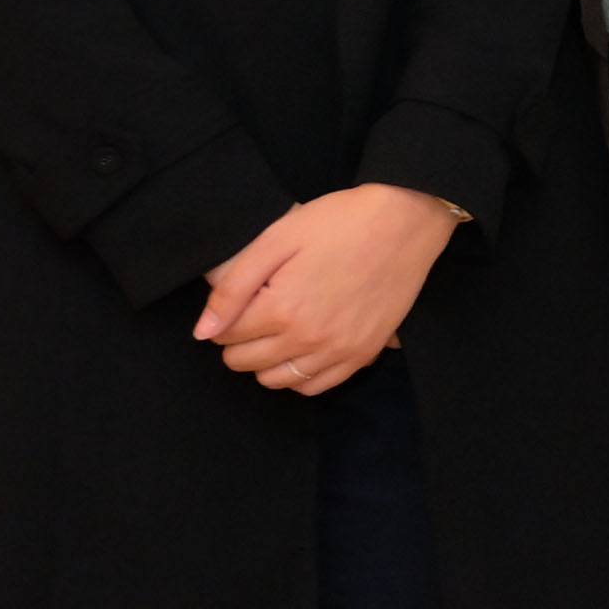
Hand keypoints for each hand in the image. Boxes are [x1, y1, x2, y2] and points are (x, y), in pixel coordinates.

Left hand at [195, 184, 459, 394]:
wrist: (405, 222)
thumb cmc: (339, 222)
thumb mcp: (277, 238)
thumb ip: (233, 287)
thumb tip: (202, 332)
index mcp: (280, 309)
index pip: (224, 336)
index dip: (224, 317)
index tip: (240, 298)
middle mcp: (307, 340)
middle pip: (244, 363)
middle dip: (238, 340)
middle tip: (254, 312)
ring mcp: (338, 351)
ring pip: (276, 381)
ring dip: (265, 361)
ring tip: (276, 331)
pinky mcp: (363, 354)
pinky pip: (315, 386)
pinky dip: (298, 375)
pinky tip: (301, 350)